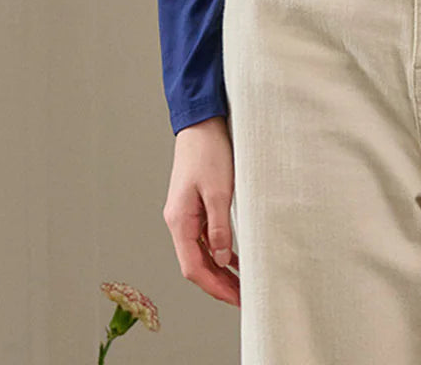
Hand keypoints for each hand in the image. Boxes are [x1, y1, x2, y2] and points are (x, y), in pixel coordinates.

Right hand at [162, 115, 240, 305]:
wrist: (201, 124)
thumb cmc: (208, 152)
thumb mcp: (218, 191)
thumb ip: (219, 228)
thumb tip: (221, 259)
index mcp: (179, 221)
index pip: (193, 267)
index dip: (214, 286)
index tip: (235, 298)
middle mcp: (178, 222)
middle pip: (196, 264)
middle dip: (218, 283)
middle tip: (242, 297)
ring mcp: (185, 215)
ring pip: (200, 253)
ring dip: (219, 269)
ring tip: (240, 283)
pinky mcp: (194, 206)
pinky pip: (205, 238)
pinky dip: (219, 251)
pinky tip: (233, 258)